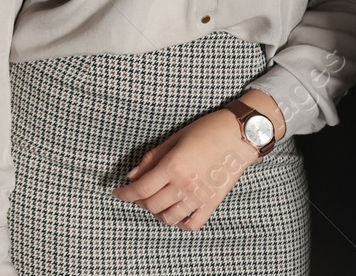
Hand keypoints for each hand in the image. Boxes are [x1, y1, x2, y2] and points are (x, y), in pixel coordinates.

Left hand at [110, 109, 259, 229]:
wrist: (240, 135)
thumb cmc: (206, 131)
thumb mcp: (174, 138)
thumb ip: (152, 158)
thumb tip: (132, 176)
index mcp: (173, 166)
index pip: (140, 189)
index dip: (124, 194)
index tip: (116, 192)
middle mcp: (185, 185)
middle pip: (152, 205)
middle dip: (138, 201)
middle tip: (136, 193)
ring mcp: (199, 197)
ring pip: (169, 218)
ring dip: (157, 212)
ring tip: (156, 200)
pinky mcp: (212, 204)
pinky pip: (192, 224)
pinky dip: (180, 222)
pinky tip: (175, 211)